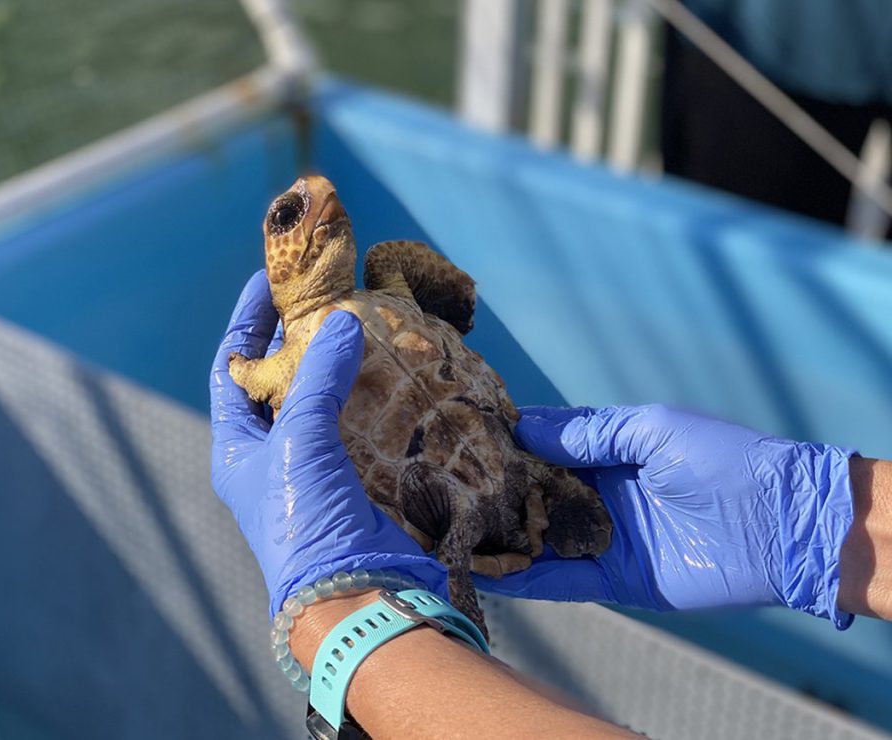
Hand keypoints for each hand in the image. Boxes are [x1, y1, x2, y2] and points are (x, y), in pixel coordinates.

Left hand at [210, 271, 446, 616]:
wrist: (356, 592)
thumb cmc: (307, 518)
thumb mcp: (301, 439)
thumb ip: (319, 377)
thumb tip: (341, 322)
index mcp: (237, 448)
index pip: (230, 371)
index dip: (245, 325)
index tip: (266, 282)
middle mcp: (270, 456)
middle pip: (277, 382)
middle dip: (295, 340)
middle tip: (321, 296)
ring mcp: (314, 468)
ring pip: (322, 401)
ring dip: (337, 365)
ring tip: (358, 321)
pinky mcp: (356, 477)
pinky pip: (359, 423)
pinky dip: (371, 394)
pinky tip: (390, 368)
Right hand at [474, 405, 856, 627]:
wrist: (782, 526)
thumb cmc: (722, 460)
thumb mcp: (652, 429)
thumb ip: (589, 432)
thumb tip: (525, 429)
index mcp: (610, 451)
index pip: (546, 444)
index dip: (508, 441)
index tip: (462, 436)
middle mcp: (600, 494)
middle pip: (534, 492)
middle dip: (493, 490)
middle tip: (441, 486)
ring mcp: (604, 538)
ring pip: (540, 537)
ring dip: (499, 535)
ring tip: (447, 530)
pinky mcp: (614, 579)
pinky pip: (559, 579)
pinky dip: (523, 577)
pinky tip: (486, 569)